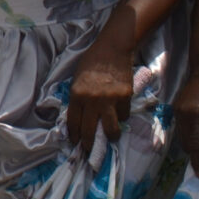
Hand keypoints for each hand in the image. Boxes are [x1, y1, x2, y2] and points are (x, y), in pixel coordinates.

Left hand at [64, 38, 141, 154]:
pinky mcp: (125, 98)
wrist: (112, 49)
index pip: (73, 122)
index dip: (74, 135)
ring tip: (109, 138)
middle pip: (89, 131)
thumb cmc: (91, 62)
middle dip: (88, 144)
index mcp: (77, 95)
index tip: (75, 142)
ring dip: (110, 136)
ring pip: (110, 130)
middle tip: (89, 149)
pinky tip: (119, 114)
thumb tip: (79, 117)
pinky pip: (123, 116)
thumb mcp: (76, 79)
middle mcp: (92, 100)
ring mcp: (110, 100)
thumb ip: (77, 98)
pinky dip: (121, 117)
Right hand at [169, 64, 198, 174]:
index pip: (197, 145)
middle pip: (186, 144)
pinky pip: (180, 129)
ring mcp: (178, 112)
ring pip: (181, 138)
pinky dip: (188, 135)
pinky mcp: (175, 109)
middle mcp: (185, 116)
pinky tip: (198, 132)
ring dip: (191, 145)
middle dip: (195, 154)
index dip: (198, 162)